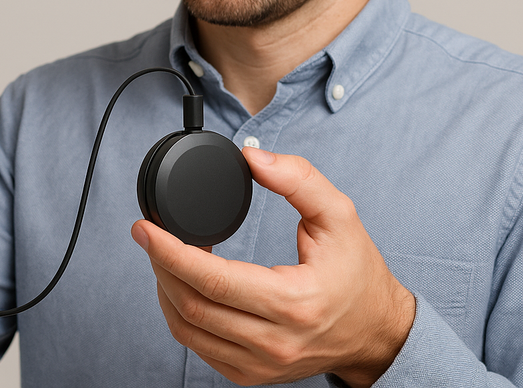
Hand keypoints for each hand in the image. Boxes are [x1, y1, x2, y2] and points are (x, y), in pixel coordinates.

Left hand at [131, 147, 414, 386]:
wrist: (377, 333)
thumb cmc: (359, 276)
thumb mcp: (339, 216)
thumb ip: (298, 179)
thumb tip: (253, 157)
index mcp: (294, 302)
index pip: (215, 281)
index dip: (171, 252)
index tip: (145, 228)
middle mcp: (274, 342)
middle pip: (190, 306)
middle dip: (160, 265)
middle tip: (149, 234)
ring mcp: (259, 365)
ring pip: (187, 330)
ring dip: (165, 290)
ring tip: (166, 256)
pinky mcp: (250, 374)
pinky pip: (197, 347)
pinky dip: (181, 313)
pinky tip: (184, 285)